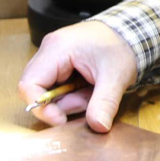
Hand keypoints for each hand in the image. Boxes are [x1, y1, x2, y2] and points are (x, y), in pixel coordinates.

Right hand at [18, 21, 137, 132]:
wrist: (130, 33)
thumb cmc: (121, 46)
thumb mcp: (116, 76)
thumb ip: (104, 103)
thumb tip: (98, 127)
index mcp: (56, 48)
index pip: (29, 84)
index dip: (41, 107)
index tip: (61, 120)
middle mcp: (49, 51)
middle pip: (37, 90)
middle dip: (61, 104)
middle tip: (86, 101)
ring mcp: (53, 57)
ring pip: (49, 92)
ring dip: (70, 100)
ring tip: (92, 91)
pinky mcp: (60, 65)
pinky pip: (58, 89)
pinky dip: (73, 96)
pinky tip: (89, 89)